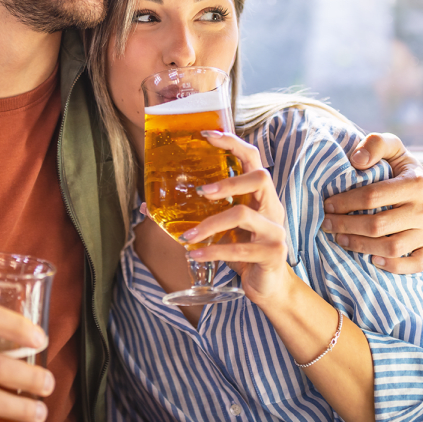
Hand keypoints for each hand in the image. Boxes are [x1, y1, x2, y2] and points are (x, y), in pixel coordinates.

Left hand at [182, 130, 292, 307]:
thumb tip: (147, 207)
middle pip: (259, 177)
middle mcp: (272, 207)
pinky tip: (195, 254)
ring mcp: (275, 230)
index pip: (253, 158)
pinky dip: (214, 251)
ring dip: (210, 224)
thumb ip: (197, 215)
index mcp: (260, 196)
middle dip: (228, 180)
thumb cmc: (243, 253)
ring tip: (187, 236)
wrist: (268, 287)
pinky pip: (240, 248)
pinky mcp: (273, 253)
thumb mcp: (222, 230)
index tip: (207, 134)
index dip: (232, 143)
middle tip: (201, 190)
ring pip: (243, 215)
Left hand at [322, 132, 422, 273]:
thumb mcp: (389, 146)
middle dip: (346, 225)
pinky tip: (372, 260)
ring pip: (391, 248)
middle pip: (378, 225)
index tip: (327, 205)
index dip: (345, 202)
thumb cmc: (396, 167)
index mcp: (417, 183)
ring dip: (360, 246)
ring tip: (339, 239)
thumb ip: (375, 144)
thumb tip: (357, 160)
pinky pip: (415, 265)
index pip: (372, 197)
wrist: (420, 184)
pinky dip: (393, 267)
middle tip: (326, 224)